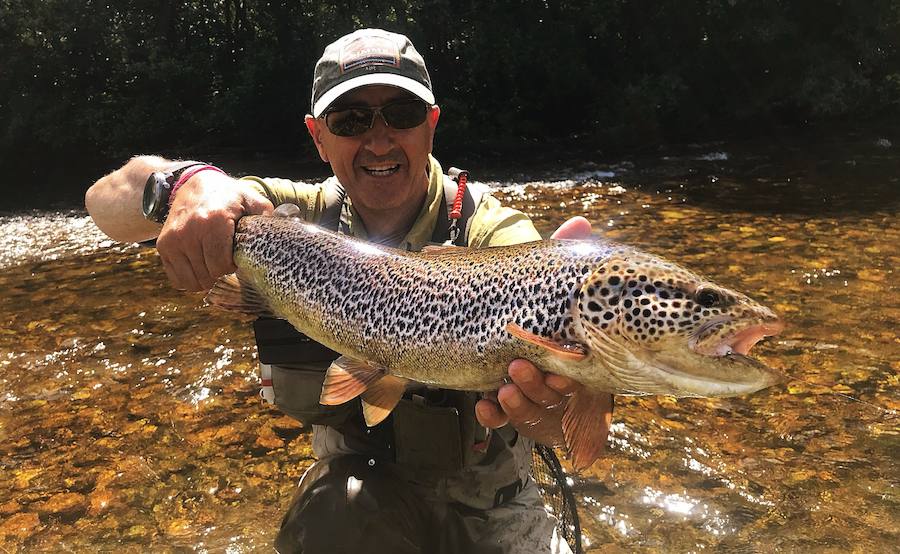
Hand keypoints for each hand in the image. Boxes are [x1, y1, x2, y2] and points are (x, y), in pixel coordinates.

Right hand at [156, 171, 272, 290]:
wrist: (192, 185)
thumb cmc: (228, 196)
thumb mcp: (251, 199)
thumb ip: (266, 216)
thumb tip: (287, 229)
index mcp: (214, 221)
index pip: (222, 266)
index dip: (234, 269)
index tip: (239, 260)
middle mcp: (190, 232)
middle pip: (208, 276)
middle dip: (222, 276)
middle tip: (229, 265)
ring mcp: (174, 240)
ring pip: (193, 282)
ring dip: (207, 280)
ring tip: (216, 266)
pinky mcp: (163, 246)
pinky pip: (178, 279)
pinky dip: (191, 279)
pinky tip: (202, 267)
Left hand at [475, 216, 613, 448]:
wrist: (485, 320)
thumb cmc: (529, 300)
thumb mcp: (544, 281)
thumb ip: (562, 254)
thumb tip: (580, 220)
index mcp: (573, 354)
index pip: (581, 374)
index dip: (571, 377)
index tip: (561, 365)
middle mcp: (556, 379)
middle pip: (554, 396)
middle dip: (538, 386)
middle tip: (517, 367)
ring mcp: (530, 396)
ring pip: (530, 411)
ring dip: (518, 402)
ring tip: (501, 389)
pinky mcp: (504, 404)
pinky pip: (501, 421)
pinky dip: (493, 416)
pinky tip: (484, 406)